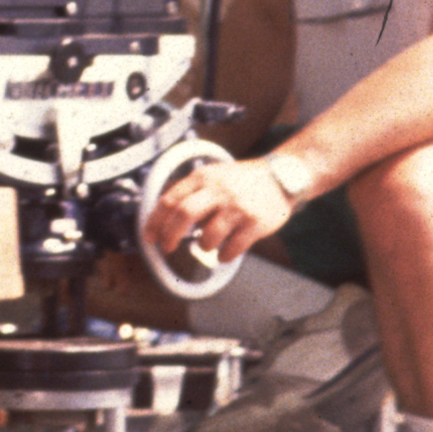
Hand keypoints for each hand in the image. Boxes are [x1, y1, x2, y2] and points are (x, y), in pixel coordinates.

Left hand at [140, 154, 303, 270]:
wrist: (282, 177)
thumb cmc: (240, 181)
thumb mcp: (212, 176)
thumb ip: (189, 193)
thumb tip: (162, 221)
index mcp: (203, 177)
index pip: (170, 199)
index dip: (155, 221)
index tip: (149, 237)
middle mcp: (219, 190)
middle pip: (184, 214)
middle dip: (170, 235)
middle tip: (167, 248)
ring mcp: (238, 206)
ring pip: (208, 235)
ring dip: (202, 246)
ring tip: (206, 245)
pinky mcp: (256, 223)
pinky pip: (233, 248)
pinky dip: (224, 256)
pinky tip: (224, 254)